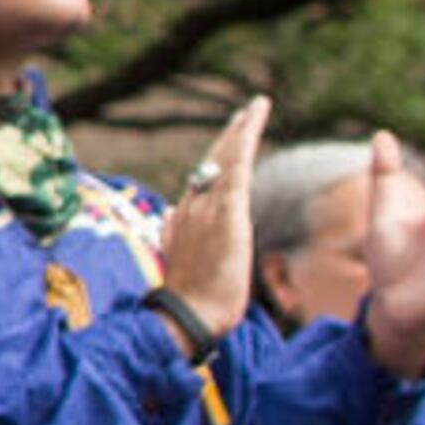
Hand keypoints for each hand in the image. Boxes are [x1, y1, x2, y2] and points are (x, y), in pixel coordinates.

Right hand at [159, 96, 271, 336]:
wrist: (188, 316)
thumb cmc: (191, 299)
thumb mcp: (181, 261)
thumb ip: (174, 234)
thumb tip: (169, 213)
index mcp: (182, 218)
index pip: (202, 180)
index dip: (217, 156)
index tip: (231, 138)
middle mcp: (191, 206)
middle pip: (212, 162)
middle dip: (231, 135)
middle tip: (248, 111)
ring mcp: (206, 208)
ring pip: (225, 159)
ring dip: (241, 131)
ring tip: (256, 108)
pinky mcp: (226, 213)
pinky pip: (236, 169)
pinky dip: (244, 142)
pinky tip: (252, 124)